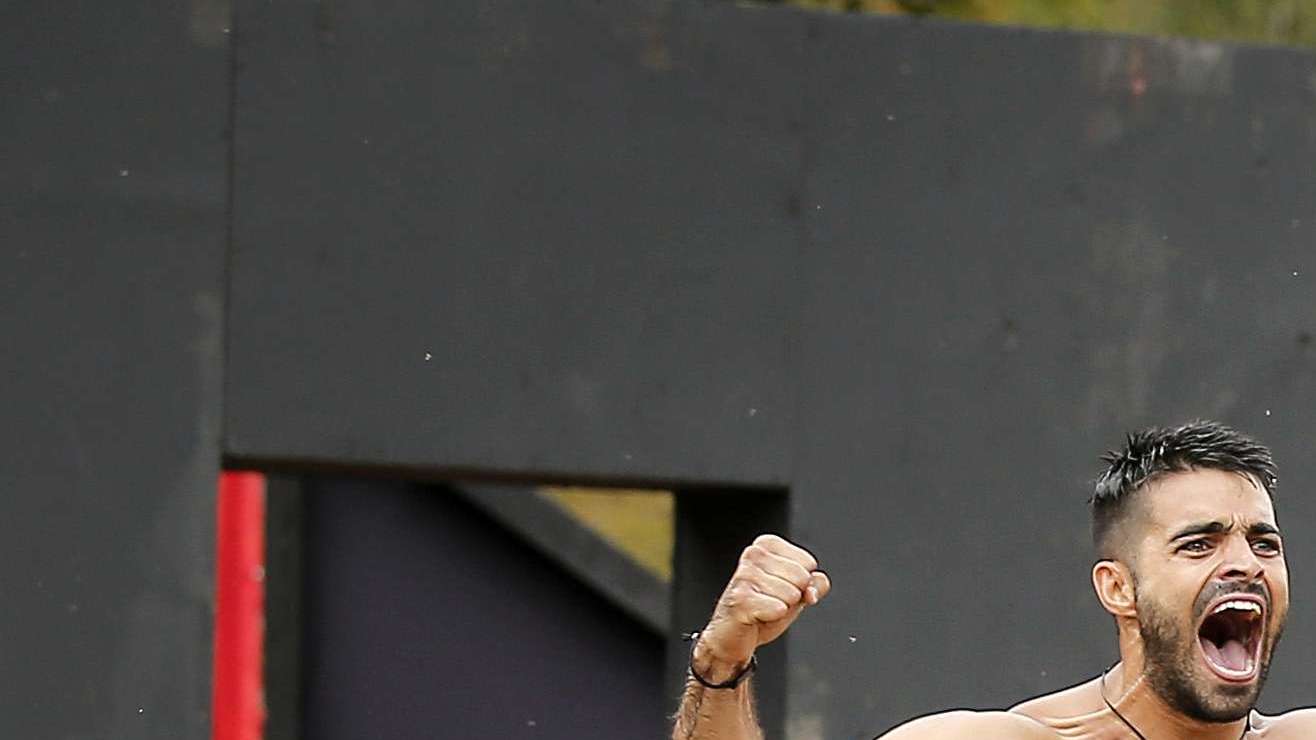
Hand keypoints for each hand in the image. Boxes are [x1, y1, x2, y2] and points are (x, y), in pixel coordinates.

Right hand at [693, 534, 830, 682]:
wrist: (731, 636)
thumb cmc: (762, 609)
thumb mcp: (795, 592)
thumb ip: (814, 585)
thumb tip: (812, 590)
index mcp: (766, 545)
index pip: (808, 562)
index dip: (802, 583)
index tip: (781, 589)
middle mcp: (753, 554)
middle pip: (802, 578)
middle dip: (793, 597)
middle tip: (770, 601)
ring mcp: (745, 575)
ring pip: (792, 594)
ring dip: (782, 609)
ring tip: (762, 608)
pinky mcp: (741, 598)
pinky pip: (779, 609)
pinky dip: (773, 618)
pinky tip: (757, 617)